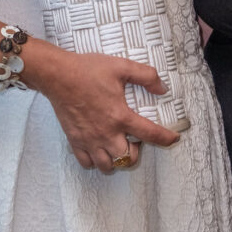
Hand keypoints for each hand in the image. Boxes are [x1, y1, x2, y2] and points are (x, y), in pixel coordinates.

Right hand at [32, 47, 180, 172]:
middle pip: (127, 158)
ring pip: (107, 165)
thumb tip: (162, 88)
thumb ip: (146, 76)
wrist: (58, 75)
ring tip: (117, 145)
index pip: (150, 134)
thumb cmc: (89, 70)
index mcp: (120, 116)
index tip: (173, 139)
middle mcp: (106, 133)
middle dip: (136, 152)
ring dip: (116, 159)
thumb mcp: (122, 66)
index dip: (165, 139)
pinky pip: (87, 163)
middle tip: (134, 139)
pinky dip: (95, 161)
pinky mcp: (75, 141)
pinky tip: (99, 149)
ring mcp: (89, 140)